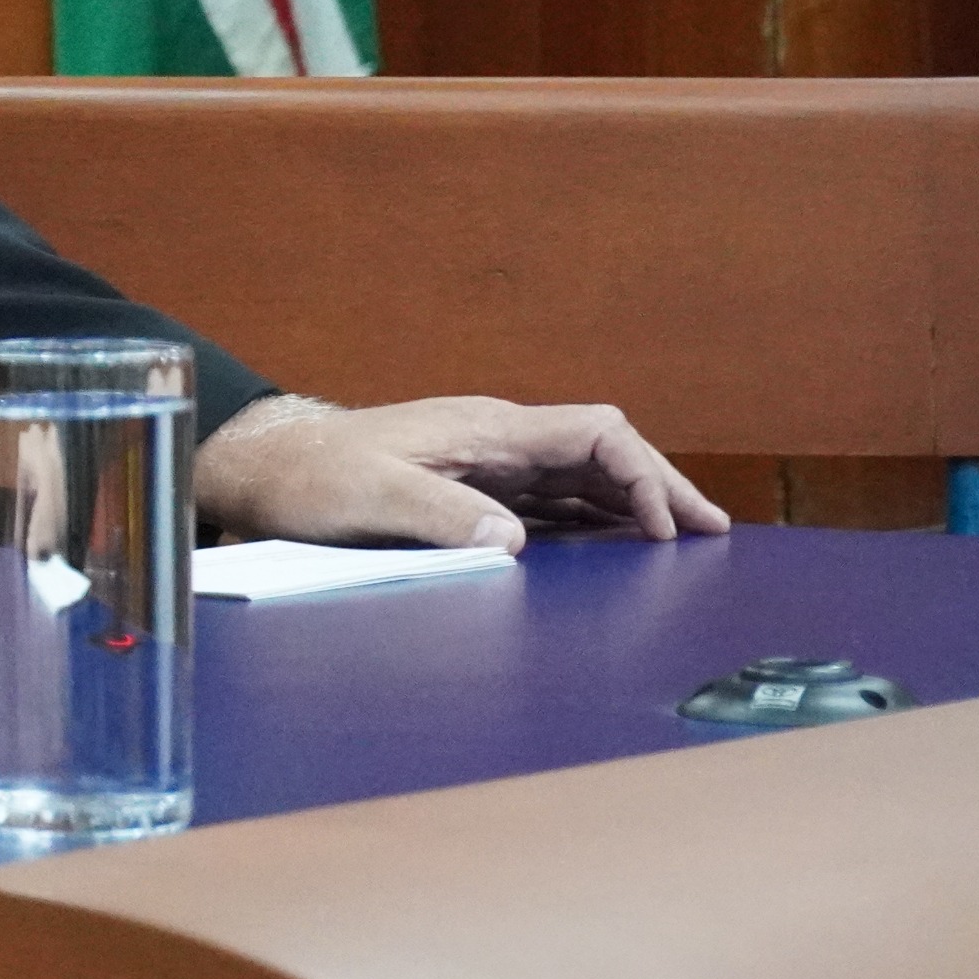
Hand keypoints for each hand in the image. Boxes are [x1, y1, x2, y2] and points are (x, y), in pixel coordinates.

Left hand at [194, 394, 734, 552]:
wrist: (267, 470)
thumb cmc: (310, 479)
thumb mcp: (368, 499)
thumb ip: (439, 517)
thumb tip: (513, 543)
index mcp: (483, 429)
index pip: (593, 431)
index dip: (643, 472)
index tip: (664, 526)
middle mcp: (495, 440)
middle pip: (602, 450)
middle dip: (658, 486)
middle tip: (711, 533)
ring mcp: (486, 464)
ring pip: (582, 475)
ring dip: (632, 505)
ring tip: (681, 545)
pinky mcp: (471, 491)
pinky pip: (550, 500)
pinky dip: (592, 520)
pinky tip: (615, 548)